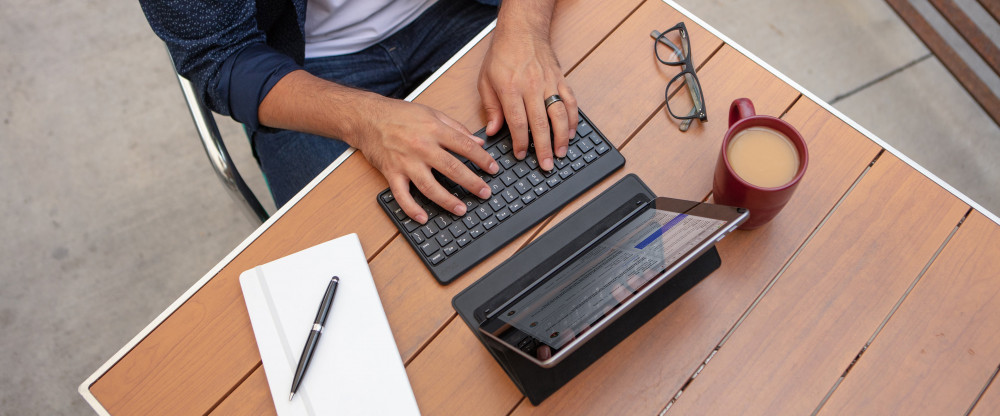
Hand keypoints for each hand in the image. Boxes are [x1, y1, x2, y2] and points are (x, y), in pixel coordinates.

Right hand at [358, 98, 498, 223]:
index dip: (482, 159)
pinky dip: (411, 209)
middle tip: (485, 193)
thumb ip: (456, 128)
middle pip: (452, 168)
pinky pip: (402, 195)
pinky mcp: (392, 173)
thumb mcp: (431, 113)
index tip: (493, 169)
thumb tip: (478, 141)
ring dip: (447, 200)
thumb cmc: (399, 114)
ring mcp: (406, 162)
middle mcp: (421, 146)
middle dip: (472, 183)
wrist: (367, 118)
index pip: (465, 146)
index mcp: (434, 130)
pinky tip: (423, 218)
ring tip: (461, 209)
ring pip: (430, 186)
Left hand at [478, 3, 577, 171]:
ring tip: (561, 153)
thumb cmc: (502, 54)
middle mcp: (532, 87)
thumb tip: (493, 131)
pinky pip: (570, 102)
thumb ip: (490, 107)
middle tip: (546, 165)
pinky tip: (572, 133)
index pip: (517, 122)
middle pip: (540, 123)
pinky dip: (573, 119)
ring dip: (562, 137)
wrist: (522, 30)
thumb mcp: (485, 80)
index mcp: (510, 88)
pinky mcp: (560, 80)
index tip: (521, 155)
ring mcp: (549, 83)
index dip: (520, 142)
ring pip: (559, 115)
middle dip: (543, 148)